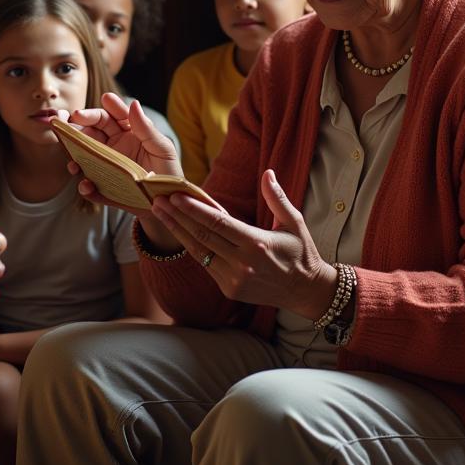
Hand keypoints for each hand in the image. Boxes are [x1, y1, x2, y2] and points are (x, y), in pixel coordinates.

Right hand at [67, 93, 181, 179]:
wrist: (168, 203)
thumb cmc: (168, 172)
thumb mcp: (163, 149)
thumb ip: (147, 129)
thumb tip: (133, 104)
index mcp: (128, 133)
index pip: (113, 115)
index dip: (107, 107)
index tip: (105, 99)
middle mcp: (113, 146)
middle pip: (92, 131)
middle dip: (80, 125)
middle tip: (74, 119)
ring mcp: (105, 167)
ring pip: (83, 156)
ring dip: (75, 154)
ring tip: (73, 157)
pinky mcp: (103, 189)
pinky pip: (90, 186)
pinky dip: (85, 186)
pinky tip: (87, 185)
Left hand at [151, 168, 335, 318]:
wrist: (306, 292)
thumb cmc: (301, 253)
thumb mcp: (295, 222)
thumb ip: (277, 198)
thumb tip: (268, 173)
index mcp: (257, 244)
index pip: (218, 224)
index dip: (194, 210)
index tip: (176, 196)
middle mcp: (243, 263)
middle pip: (202, 237)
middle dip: (177, 217)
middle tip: (157, 200)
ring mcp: (234, 279)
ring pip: (199, 252)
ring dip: (177, 231)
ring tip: (160, 213)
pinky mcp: (229, 289)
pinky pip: (206, 265)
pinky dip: (192, 247)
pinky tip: (179, 232)